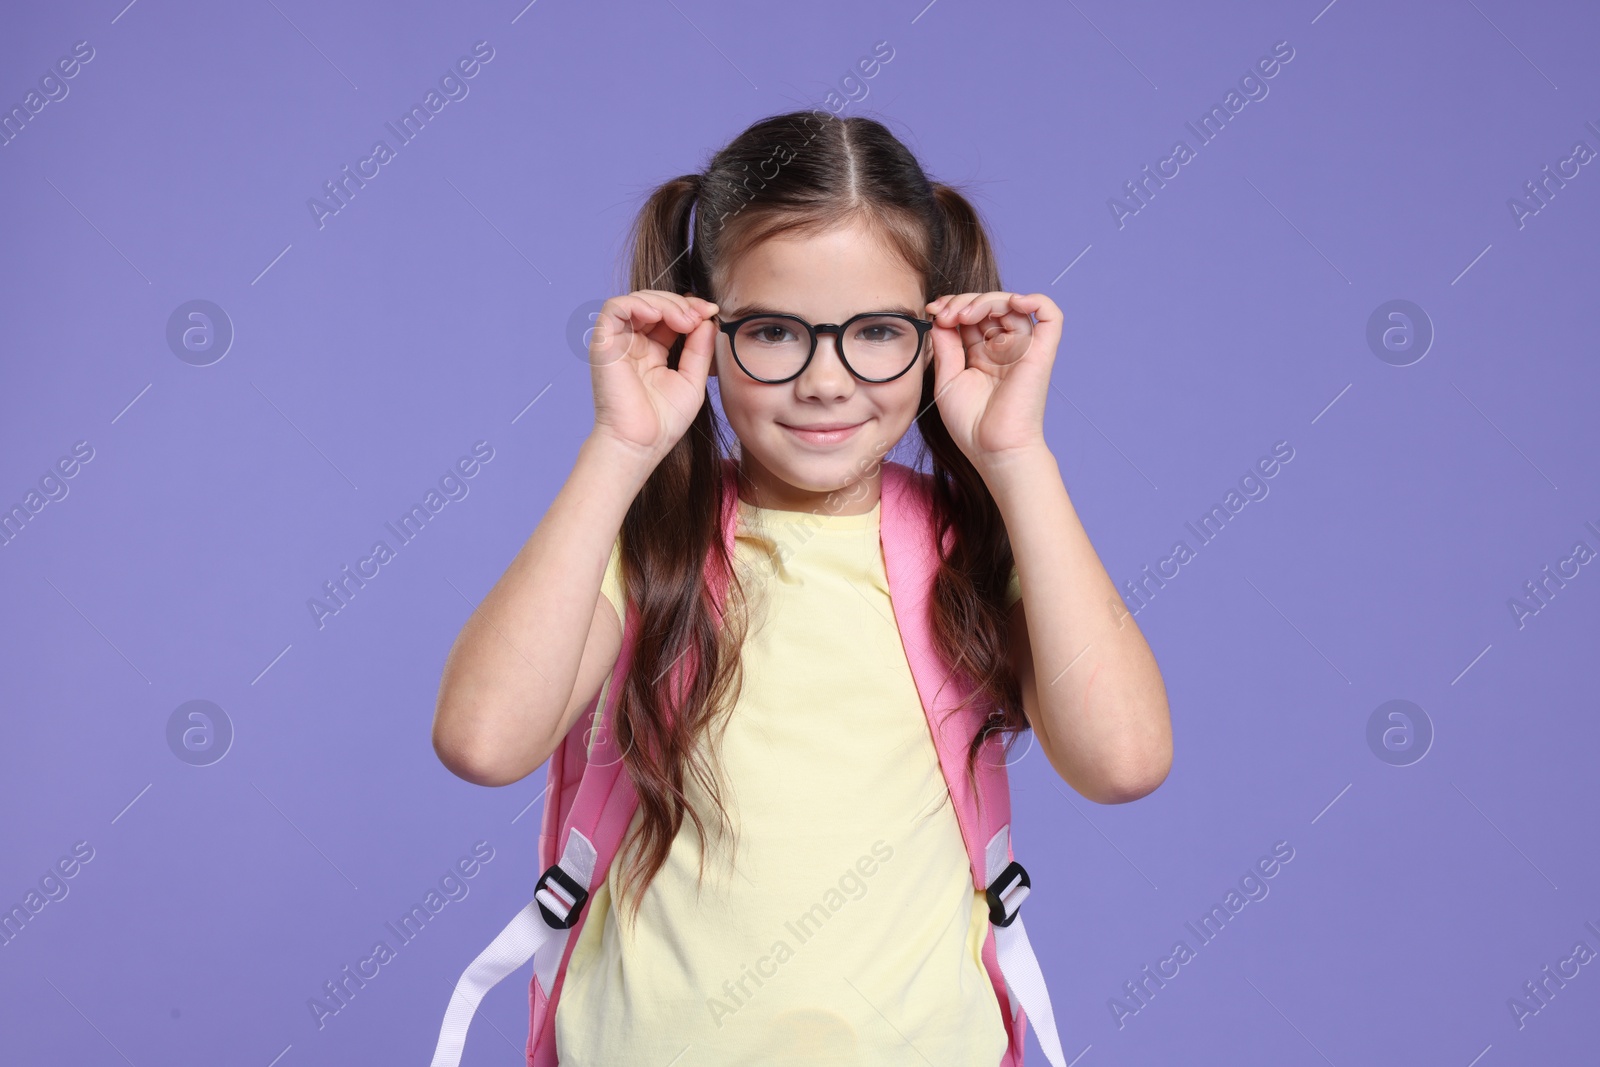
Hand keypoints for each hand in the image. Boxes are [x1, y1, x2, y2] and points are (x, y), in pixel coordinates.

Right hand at [588, 289, 719, 465]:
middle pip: (654, 304)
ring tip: (686, 319)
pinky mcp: (603, 343)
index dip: (690, 308)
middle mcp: (632, 344)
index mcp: (651, 352)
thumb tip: (708, 319)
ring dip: (665, 303)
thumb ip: (700, 348)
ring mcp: (617, 342)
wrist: (640, 443)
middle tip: (702, 314)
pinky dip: (639, 304)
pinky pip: (615, 308)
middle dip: (681, 303)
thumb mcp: (692, 379)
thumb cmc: (663, 422)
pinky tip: (660, 315)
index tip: (712, 312)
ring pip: (636, 301)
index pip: (668, 317)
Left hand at [925, 291, 1060, 469]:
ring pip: (1013, 304)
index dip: (953, 306)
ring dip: (986, 300)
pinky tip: (1013, 301)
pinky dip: (1035, 300)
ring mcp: (1023, 348)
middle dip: (964, 301)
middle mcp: (1004, 348)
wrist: (993, 450)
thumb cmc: (971, 425)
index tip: (932, 312)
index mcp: (982, 354)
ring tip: (964, 315)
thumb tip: (939, 316)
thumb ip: (945, 346)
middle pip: (990, 306)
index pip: (971, 316)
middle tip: (944, 313)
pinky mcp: (1042, 352)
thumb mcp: (947, 379)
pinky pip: (1050, 315)